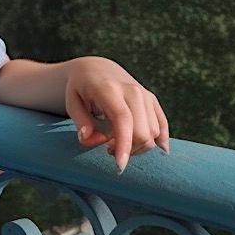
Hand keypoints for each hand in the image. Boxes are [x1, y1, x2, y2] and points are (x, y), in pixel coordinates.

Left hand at [64, 56, 169, 172]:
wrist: (96, 68)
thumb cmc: (80, 88)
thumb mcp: (72, 102)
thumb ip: (80, 122)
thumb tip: (88, 139)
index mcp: (109, 89)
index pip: (123, 120)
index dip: (124, 144)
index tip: (119, 166)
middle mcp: (132, 90)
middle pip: (142, 131)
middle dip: (128, 149)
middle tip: (108, 149)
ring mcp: (145, 94)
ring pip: (153, 132)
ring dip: (137, 146)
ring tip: (117, 142)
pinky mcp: (152, 100)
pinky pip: (162, 125)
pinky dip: (159, 140)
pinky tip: (155, 150)